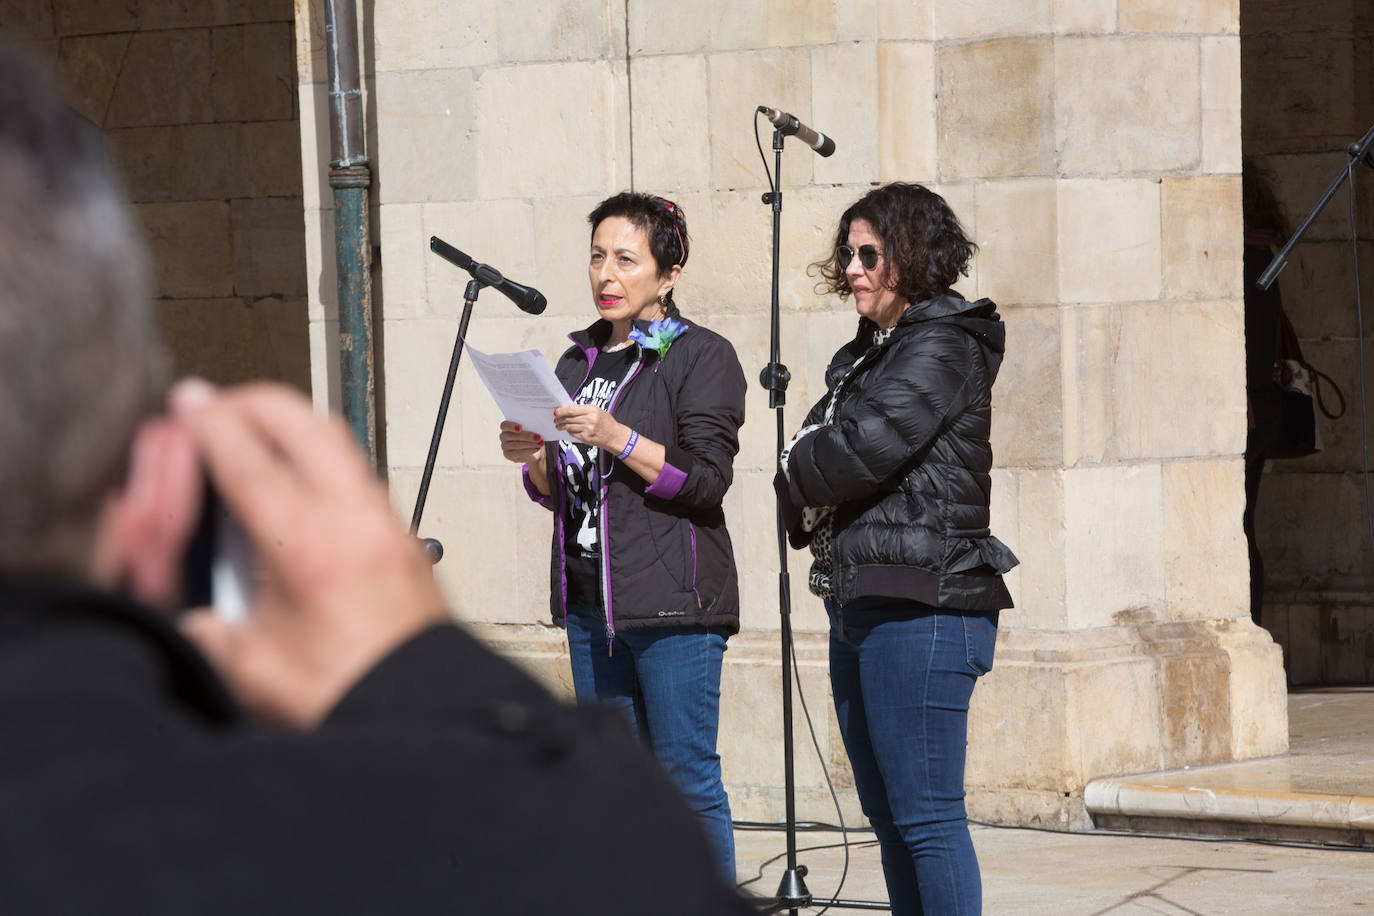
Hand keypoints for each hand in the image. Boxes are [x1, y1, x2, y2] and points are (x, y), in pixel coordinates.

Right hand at [171, 380, 446, 728]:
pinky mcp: (405, 535)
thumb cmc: (353, 693)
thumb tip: (189, 610)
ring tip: (257, 434)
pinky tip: (302, 482)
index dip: (208, 421)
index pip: (245, 454)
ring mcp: (386, 519)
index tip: (188, 403)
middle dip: (252, 402)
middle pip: (300, 419)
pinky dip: (323, 455)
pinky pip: (358, 469)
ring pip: (337, 437)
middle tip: (220, 408)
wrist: (423, 710)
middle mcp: (351, 516)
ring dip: (292, 424)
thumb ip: (205, 629)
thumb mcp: (249, 669)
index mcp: (305, 541)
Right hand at [498, 420, 543, 464]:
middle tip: (538, 437)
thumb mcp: (532, 429)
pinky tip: (536, 449)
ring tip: (540, 443)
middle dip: (526, 437)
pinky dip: (528, 451)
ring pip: (515, 445)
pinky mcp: (508, 455)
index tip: (520, 428)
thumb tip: (537, 426)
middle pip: (511, 436)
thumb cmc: (532, 435)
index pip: (505, 425)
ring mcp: (504, 446)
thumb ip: (531, 426)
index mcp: (506, 426)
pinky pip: (517, 453)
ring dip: (529, 444)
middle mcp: (503, 436)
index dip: (512, 426)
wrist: (533, 449)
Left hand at [553, 404, 625, 450]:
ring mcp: (587, 429)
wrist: (614, 436)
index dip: (561, 410)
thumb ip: (583, 410)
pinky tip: (568, 429)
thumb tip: (568, 409)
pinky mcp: (585, 438)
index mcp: (592, 410)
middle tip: (556, 418)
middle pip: (568, 418)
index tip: (557, 411)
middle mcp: (589, 419)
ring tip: (558, 425)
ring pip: (568, 426)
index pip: (571, 409)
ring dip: (561, 425)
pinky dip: (568, 431)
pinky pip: (572, 433)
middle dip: (559, 418)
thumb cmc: (606, 423)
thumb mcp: (597, 411)